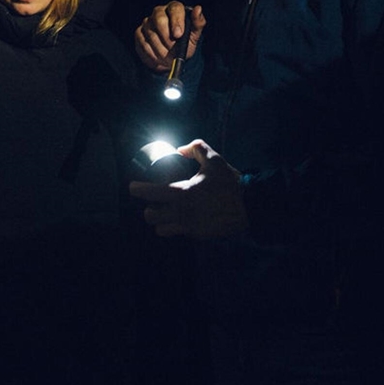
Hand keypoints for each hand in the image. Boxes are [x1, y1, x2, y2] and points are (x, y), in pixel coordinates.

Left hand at [129, 139, 247, 238]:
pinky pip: (180, 233)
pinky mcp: (198, 235)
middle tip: (154, 203)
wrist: (250, 206)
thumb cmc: (230, 182)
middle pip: (150, 217)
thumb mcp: (214, 160)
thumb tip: (180, 149)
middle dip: (149, 209)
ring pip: (161, 230)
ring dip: (160, 222)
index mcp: (182, 192)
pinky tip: (184, 219)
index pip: (149, 193)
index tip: (133, 187)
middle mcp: (182, 212)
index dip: (136, 190)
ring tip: (165, 214)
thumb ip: (195, 149)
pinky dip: (178, 227)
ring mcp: (189, 226)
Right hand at [134, 2, 205, 71]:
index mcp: (174, 9)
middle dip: (166, 36)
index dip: (176, 21)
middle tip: (172, 48)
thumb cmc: (185, 42)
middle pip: (159, 17)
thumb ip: (198, 22)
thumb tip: (198, 9)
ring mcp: (147, 22)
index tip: (178, 35)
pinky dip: (151, 53)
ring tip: (168, 57)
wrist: (173, 57)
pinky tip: (159, 58)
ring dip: (160, 48)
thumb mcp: (195, 34)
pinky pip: (143, 42)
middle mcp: (159, 12)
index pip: (175, 8)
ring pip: (151, 33)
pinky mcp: (139, 33)